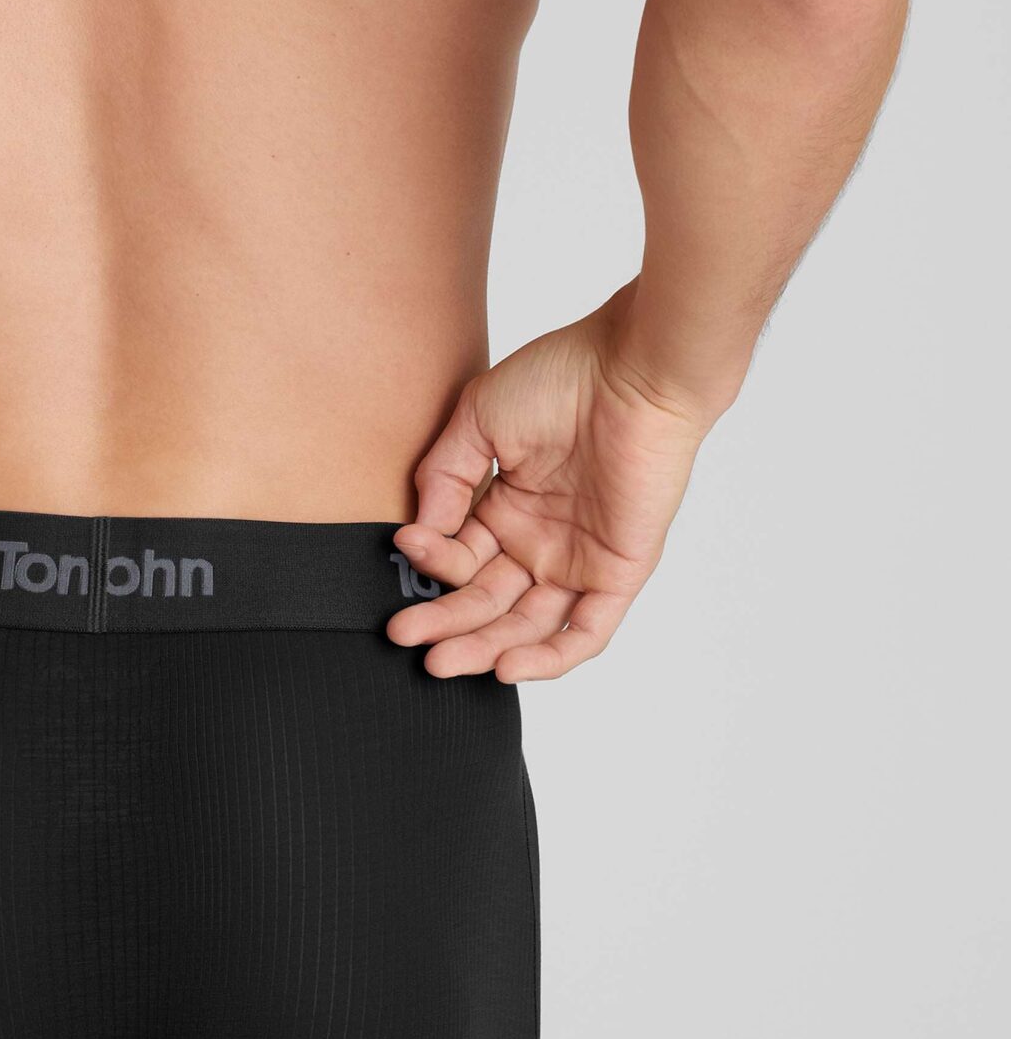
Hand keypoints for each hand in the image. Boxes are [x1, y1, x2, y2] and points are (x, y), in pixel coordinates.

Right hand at [387, 293, 713, 682]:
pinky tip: (508, 666)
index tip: (407, 545)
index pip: (461, 556)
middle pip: (486, 601)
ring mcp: (579, 559)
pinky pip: (587, 630)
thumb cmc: (563, 379)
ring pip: (527, 625)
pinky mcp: (619, 572)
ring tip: (441, 661)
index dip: (432, 559)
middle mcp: (541, 540)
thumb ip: (445, 474)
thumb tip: (421, 530)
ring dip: (484, 647)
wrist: (634, 371)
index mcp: (509, 507)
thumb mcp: (480, 418)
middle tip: (405, 634)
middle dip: (443, 622)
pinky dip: (551, 656)